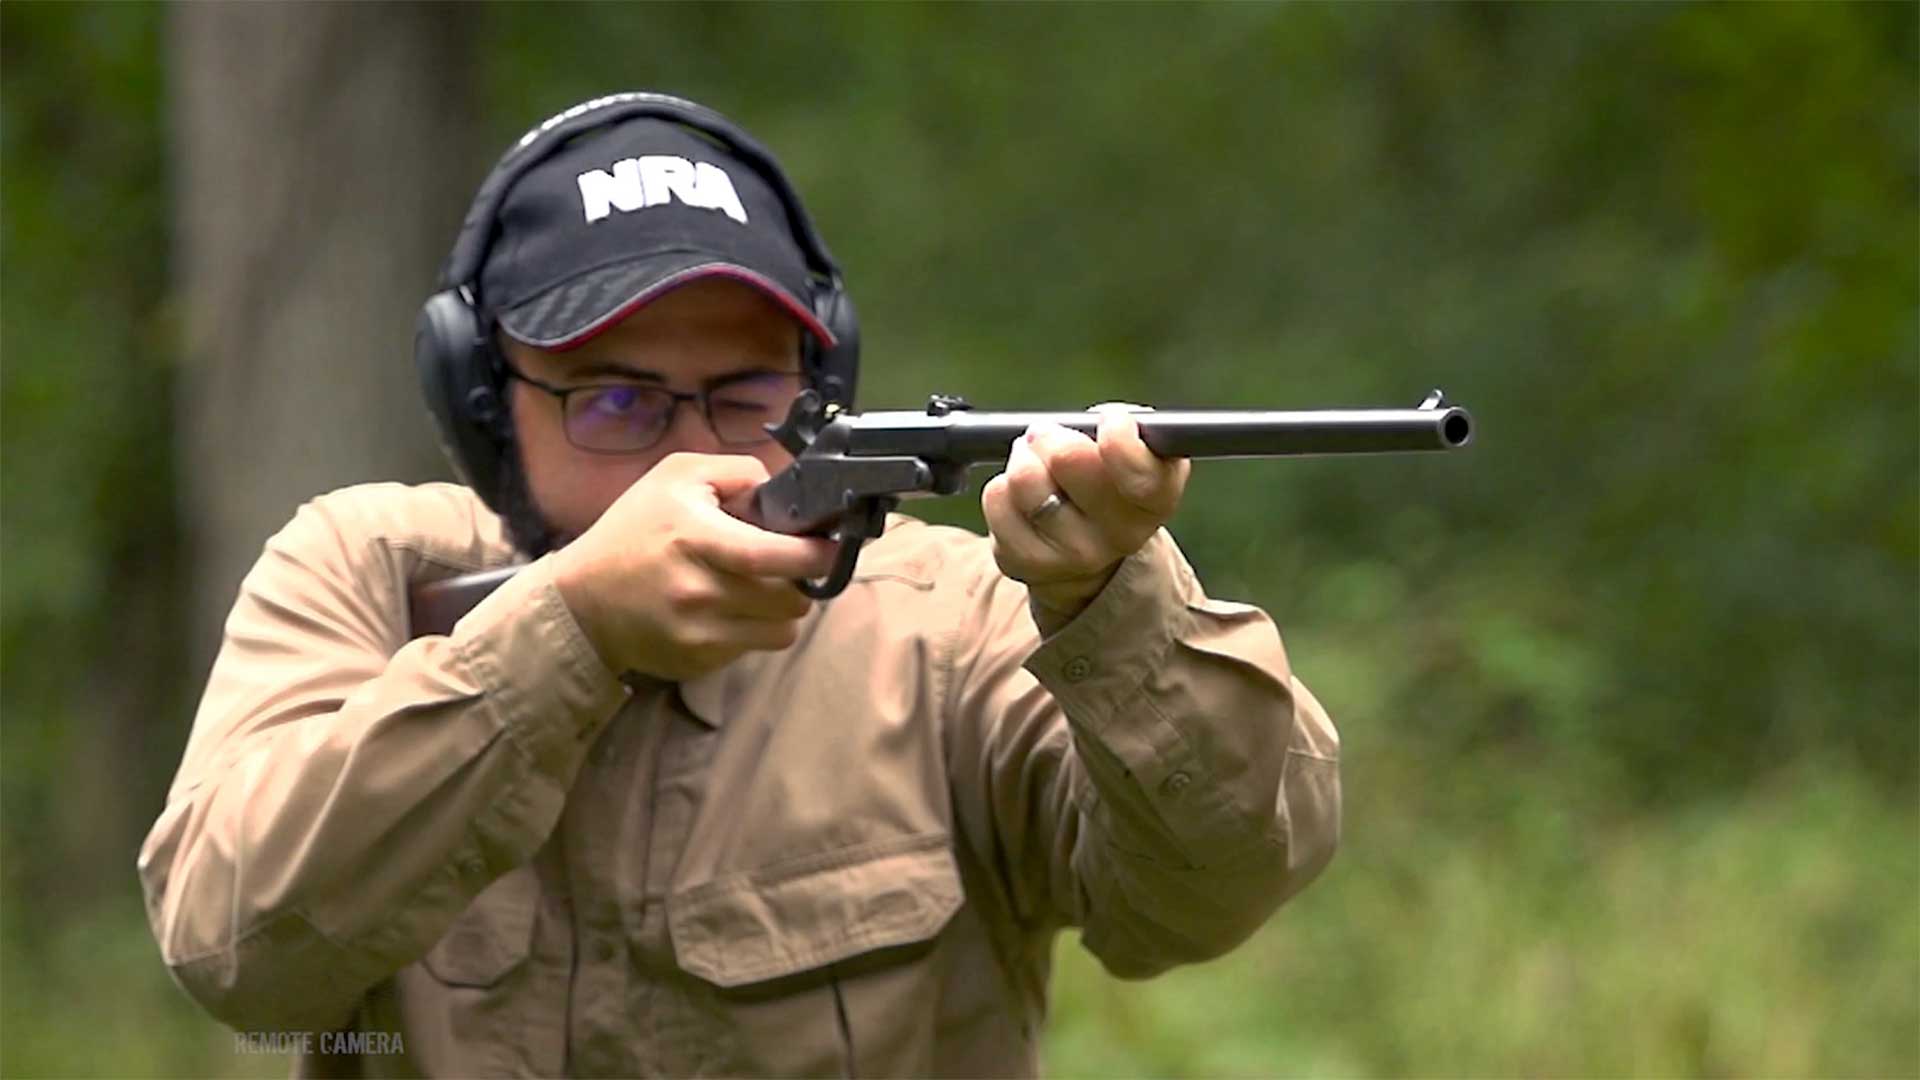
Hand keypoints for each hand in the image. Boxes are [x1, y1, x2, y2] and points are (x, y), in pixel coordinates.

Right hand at [551, 453, 836, 681]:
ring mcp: (700, 633)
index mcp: (696, 538)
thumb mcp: (675, 477)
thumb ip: (734, 471)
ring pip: (782, 631)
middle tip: (787, 567)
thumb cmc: (631, 531)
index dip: (815, 555)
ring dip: (782, 611)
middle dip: (800, 582)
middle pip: (790, 599)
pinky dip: (752, 630)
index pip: (772, 555)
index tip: (832, 548)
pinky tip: (727, 611)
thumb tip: (780, 486)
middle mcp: (699, 590)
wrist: (581, 600)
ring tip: (760, 590)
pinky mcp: (699, 662)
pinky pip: (753, 649)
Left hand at [981, 404, 1190, 623]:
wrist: (1082, 551)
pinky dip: (1001, 488)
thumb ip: (1129, 430)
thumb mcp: (1134, 453)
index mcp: (1154, 502)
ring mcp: (1073, 555)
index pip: (1143, 476)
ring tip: (1032, 463)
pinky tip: (1019, 497)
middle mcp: (1120, 535)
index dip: (1120, 441)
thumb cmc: (1108, 484)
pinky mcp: (1027, 563)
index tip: (1110, 421)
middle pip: (1069, 460)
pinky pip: (997, 501)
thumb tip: (1105, 420)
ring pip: (1026, 478)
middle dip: (1052, 436)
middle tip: (1048, 435)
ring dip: (1022, 459)